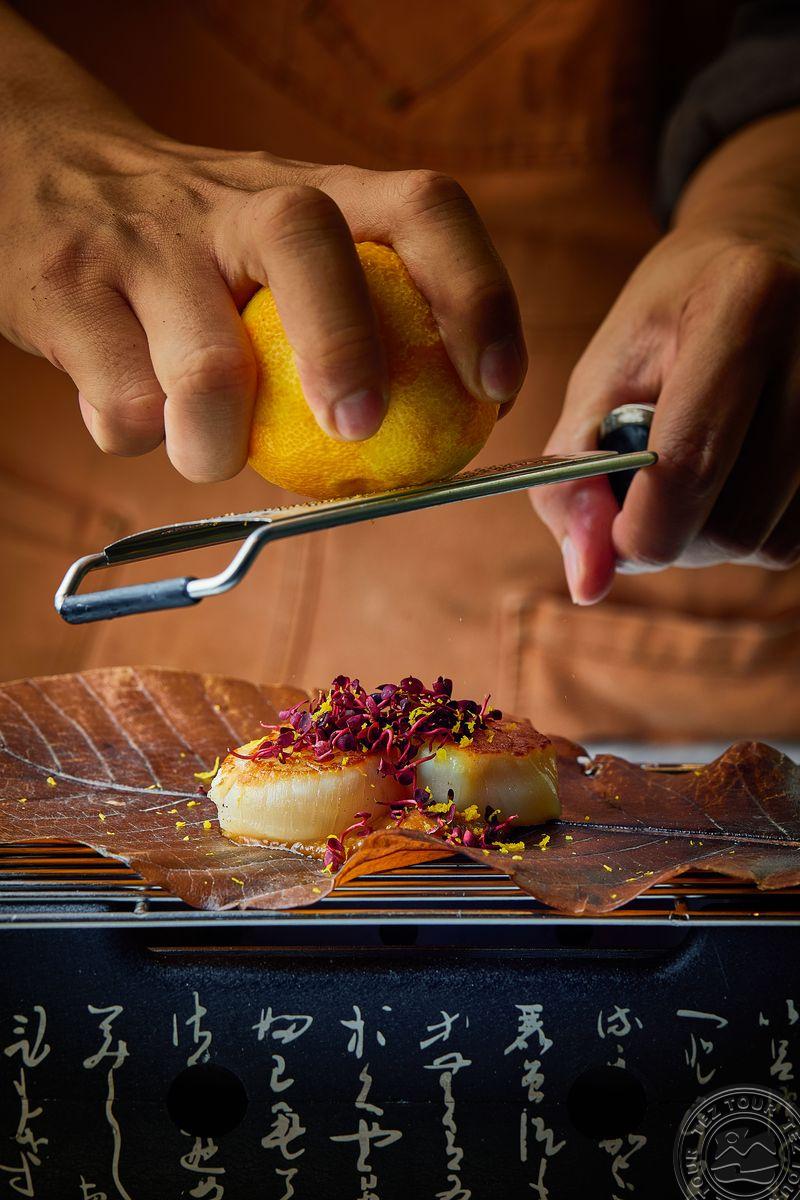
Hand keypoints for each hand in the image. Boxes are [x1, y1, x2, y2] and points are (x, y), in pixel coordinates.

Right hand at [1, 118, 522, 482]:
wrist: (44, 180)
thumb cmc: (203, 253)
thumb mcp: (283, 252)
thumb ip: (357, 318)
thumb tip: (438, 444)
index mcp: (315, 193)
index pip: (421, 208)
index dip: (475, 293)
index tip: (496, 386)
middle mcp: (236, 202)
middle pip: (304, 240)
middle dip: (344, 347)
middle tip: (358, 428)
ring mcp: (147, 243)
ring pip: (201, 361)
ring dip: (218, 442)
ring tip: (211, 453)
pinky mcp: (66, 292)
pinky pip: (124, 405)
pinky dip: (140, 438)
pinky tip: (140, 418)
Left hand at [533, 226, 799, 602]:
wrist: (765, 254)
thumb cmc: (668, 321)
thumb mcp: (600, 377)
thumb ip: (573, 479)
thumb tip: (588, 585)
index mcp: (747, 307)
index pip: (688, 466)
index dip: (636, 531)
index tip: (608, 536)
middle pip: (734, 523)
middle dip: (671, 537)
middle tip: (645, 495)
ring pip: (770, 544)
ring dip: (712, 537)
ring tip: (697, 472)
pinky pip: (798, 539)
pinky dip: (753, 529)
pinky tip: (740, 477)